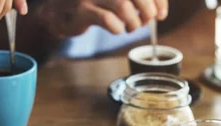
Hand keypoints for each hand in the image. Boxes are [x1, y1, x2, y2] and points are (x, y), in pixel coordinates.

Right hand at [37, 0, 167, 36]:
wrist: (59, 11)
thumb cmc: (94, 3)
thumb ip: (138, 0)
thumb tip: (160, 12)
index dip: (158, 0)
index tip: (161, 14)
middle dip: (147, 11)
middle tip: (145, 22)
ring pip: (124, 6)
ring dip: (133, 22)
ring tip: (131, 27)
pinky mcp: (81, 9)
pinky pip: (108, 20)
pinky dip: (118, 28)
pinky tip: (117, 29)